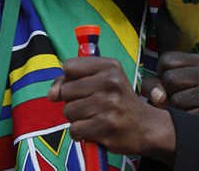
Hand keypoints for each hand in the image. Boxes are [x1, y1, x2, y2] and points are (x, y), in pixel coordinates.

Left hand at [49, 57, 175, 162]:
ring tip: (95, 117)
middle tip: (92, 104)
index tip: (80, 86)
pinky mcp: (106, 127)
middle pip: (66, 90)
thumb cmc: (118, 101)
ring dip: (77, 118)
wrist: (146, 127)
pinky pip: (75, 130)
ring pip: (68, 111)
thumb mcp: (102, 80)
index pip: (69, 66)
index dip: (68, 79)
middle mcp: (110, 82)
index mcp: (109, 66)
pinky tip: (95, 129)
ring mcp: (109, 105)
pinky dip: (80, 133)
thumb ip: (70, 80)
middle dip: (72, 101)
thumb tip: (51, 94)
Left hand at [144, 52, 198, 118]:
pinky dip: (184, 120)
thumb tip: (158, 95)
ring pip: (177, 99)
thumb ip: (152, 85)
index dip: (161, 75)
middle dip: (168, 91)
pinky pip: (188, 116)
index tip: (170, 83)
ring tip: (184, 107)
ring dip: (175, 108)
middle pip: (170, 78)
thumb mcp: (164, 84)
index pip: (166, 61)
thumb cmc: (181, 98)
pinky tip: (191, 115)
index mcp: (198, 60)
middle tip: (177, 96)